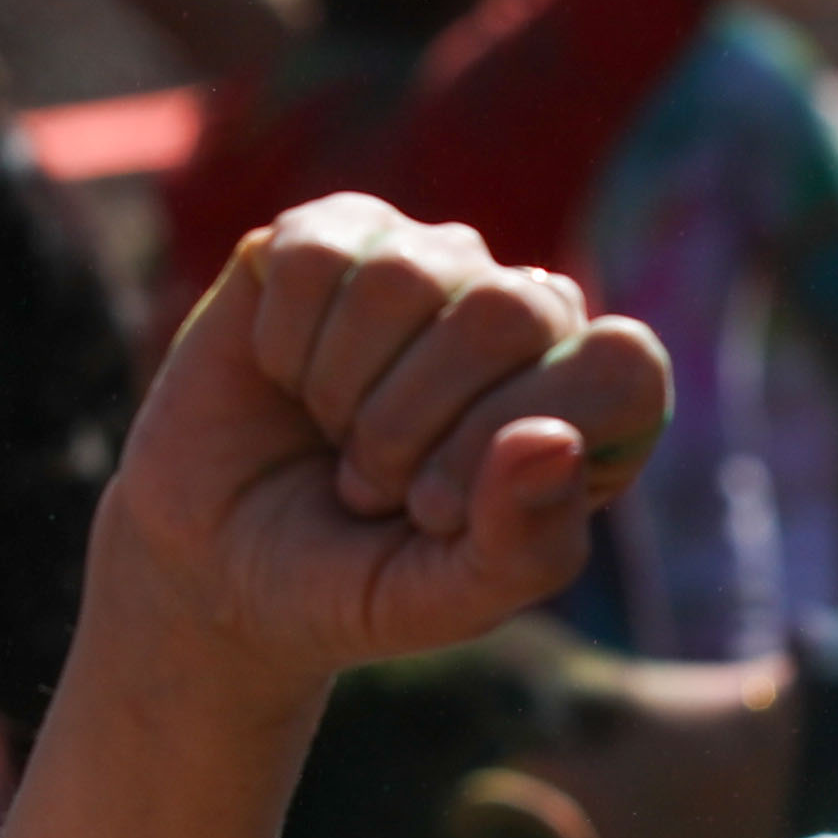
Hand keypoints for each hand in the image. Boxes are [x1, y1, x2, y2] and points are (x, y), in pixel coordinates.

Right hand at [99, 199, 671, 688]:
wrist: (215, 566)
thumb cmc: (351, 583)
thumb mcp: (443, 602)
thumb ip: (523, 548)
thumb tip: (553, 443)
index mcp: (587, 404)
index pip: (621, 366)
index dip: (515, 438)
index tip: (437, 513)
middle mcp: (524, 317)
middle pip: (507, 313)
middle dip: (411, 426)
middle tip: (371, 488)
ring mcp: (430, 264)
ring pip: (405, 278)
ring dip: (343, 391)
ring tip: (334, 436)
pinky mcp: (332, 235)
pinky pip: (316, 255)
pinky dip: (284, 343)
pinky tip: (286, 377)